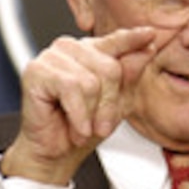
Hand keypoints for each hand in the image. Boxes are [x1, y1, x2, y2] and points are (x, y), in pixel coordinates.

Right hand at [1, 26, 157, 184]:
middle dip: (109, 103)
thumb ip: (131, 74)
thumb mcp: (119, 101)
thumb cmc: (84, 128)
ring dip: (92, 113)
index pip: (118, 41)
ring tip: (85, 127)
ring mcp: (53, 56)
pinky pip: (71, 88)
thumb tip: (148, 48)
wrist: (57, 154)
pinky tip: (77, 127)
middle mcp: (72, 48)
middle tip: (101, 124)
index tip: (151, 34)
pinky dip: (79, 115)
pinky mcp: (37, 70)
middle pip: (109, 68)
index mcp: (92, 52)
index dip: (134, 39)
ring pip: (91, 81)